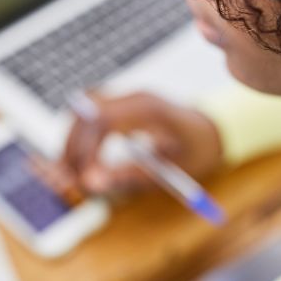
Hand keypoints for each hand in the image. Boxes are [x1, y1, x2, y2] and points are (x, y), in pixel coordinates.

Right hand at [61, 92, 222, 194]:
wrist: (211, 130)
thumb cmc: (196, 150)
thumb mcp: (166, 171)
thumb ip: (128, 176)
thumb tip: (90, 183)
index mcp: (149, 108)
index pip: (102, 119)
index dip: (85, 149)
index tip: (84, 178)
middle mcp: (133, 97)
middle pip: (86, 114)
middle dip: (72, 147)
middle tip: (70, 180)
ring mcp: (125, 98)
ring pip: (84, 114)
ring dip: (73, 143)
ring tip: (73, 175)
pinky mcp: (120, 105)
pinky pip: (91, 117)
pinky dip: (81, 139)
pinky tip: (80, 162)